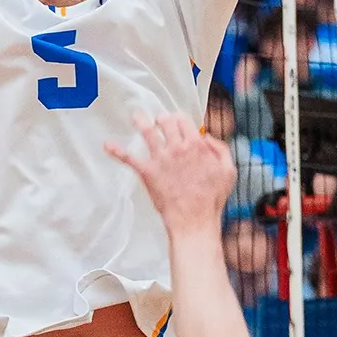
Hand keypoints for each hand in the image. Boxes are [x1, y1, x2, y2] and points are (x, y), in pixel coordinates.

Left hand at [106, 112, 236, 233]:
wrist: (194, 220)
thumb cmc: (211, 199)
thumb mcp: (228, 171)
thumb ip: (220, 149)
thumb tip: (207, 137)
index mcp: (196, 145)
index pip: (184, 120)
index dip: (180, 118)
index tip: (177, 120)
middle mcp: (177, 147)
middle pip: (166, 121)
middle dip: (162, 118)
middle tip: (159, 120)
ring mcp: (161, 158)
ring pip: (147, 131)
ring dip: (140, 120)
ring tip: (136, 115)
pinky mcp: (147, 172)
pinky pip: (129, 158)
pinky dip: (117, 150)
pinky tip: (107, 145)